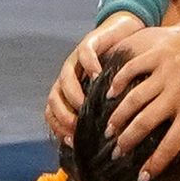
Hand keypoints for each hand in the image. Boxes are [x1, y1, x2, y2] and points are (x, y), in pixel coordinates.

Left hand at [44, 11, 146, 141]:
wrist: (126, 34)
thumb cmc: (121, 71)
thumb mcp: (111, 95)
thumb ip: (106, 114)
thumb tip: (109, 146)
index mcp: (70, 91)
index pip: (53, 113)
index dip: (59, 128)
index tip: (73, 142)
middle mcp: (70, 76)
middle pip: (54, 98)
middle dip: (63, 115)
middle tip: (78, 127)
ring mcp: (77, 59)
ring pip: (64, 78)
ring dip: (72, 94)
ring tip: (85, 104)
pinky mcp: (89, 42)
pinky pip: (84, 54)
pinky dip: (89, 65)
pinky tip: (98, 75)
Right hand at [99, 20, 179, 169]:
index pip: (169, 145)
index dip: (154, 164)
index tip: (142, 178)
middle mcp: (175, 95)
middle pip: (144, 123)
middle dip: (127, 141)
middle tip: (116, 153)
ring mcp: (164, 73)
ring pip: (134, 99)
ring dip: (118, 116)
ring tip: (109, 130)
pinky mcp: (158, 55)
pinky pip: (133, 69)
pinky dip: (119, 81)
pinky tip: (110, 93)